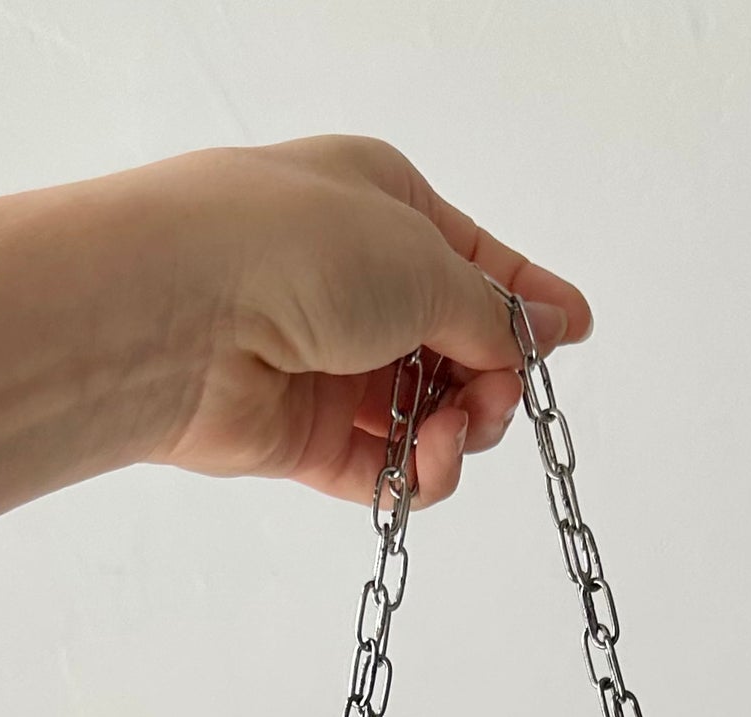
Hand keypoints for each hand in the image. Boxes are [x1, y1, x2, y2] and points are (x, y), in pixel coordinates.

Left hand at [127, 138, 591, 506]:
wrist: (175, 316)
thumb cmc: (292, 250)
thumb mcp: (424, 261)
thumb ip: (493, 311)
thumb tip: (546, 331)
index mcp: (381, 207)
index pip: (474, 261)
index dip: (527, 304)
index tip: (575, 337)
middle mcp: (352, 282)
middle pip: (457, 348)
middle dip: (494, 380)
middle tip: (498, 397)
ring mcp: (326, 364)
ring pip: (428, 414)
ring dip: (461, 432)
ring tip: (456, 433)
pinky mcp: (303, 439)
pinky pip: (385, 469)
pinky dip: (418, 475)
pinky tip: (430, 467)